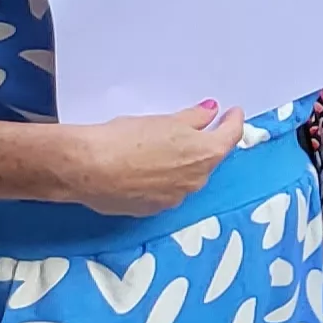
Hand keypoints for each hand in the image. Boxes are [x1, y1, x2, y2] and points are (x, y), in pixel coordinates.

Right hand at [58, 103, 244, 215]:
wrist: (88, 168)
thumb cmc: (126, 139)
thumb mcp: (165, 121)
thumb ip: (194, 118)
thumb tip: (210, 113)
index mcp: (205, 155)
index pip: (230, 137)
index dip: (234, 122)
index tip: (232, 113)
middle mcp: (196, 181)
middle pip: (208, 159)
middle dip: (204, 144)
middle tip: (197, 128)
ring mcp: (175, 198)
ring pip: (187, 177)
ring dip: (182, 164)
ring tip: (162, 148)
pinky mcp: (151, 209)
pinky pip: (166, 191)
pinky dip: (163, 179)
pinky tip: (146, 169)